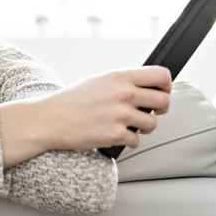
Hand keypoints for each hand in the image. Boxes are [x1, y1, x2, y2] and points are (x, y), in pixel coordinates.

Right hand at [33, 66, 171, 150]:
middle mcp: (123, 94)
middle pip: (164, 101)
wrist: (49, 120)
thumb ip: (122, 82)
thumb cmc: (70, 101)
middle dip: (160, 110)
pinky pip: (136, 141)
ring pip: (153, 124)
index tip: (162, 92)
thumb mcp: (97, 81)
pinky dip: (128, 141)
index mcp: (119, 77)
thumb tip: (145, 88)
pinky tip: (115, 135)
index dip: (167, 85)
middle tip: (150, 113)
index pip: (161, 75)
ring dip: (143, 128)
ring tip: (128, 126)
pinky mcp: (115, 135)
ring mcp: (120, 115)